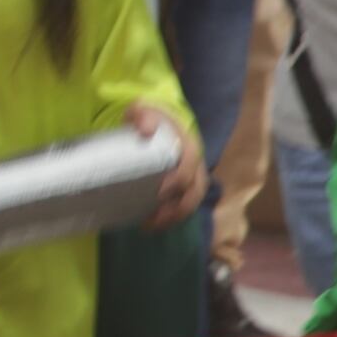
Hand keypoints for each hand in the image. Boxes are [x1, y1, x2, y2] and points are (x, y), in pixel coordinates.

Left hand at [126, 100, 205, 229]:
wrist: (152, 120)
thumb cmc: (147, 118)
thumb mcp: (141, 111)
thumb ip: (143, 116)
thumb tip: (146, 129)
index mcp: (187, 145)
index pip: (189, 165)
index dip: (177, 180)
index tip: (159, 193)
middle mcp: (194, 163)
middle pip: (194, 190)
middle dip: (176, 207)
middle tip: (152, 219)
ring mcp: (192, 175)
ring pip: (191, 201)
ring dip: (174, 216)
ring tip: (150, 225)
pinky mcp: (184, 186)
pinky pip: (184, 205)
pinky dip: (171, 217)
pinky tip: (151, 224)